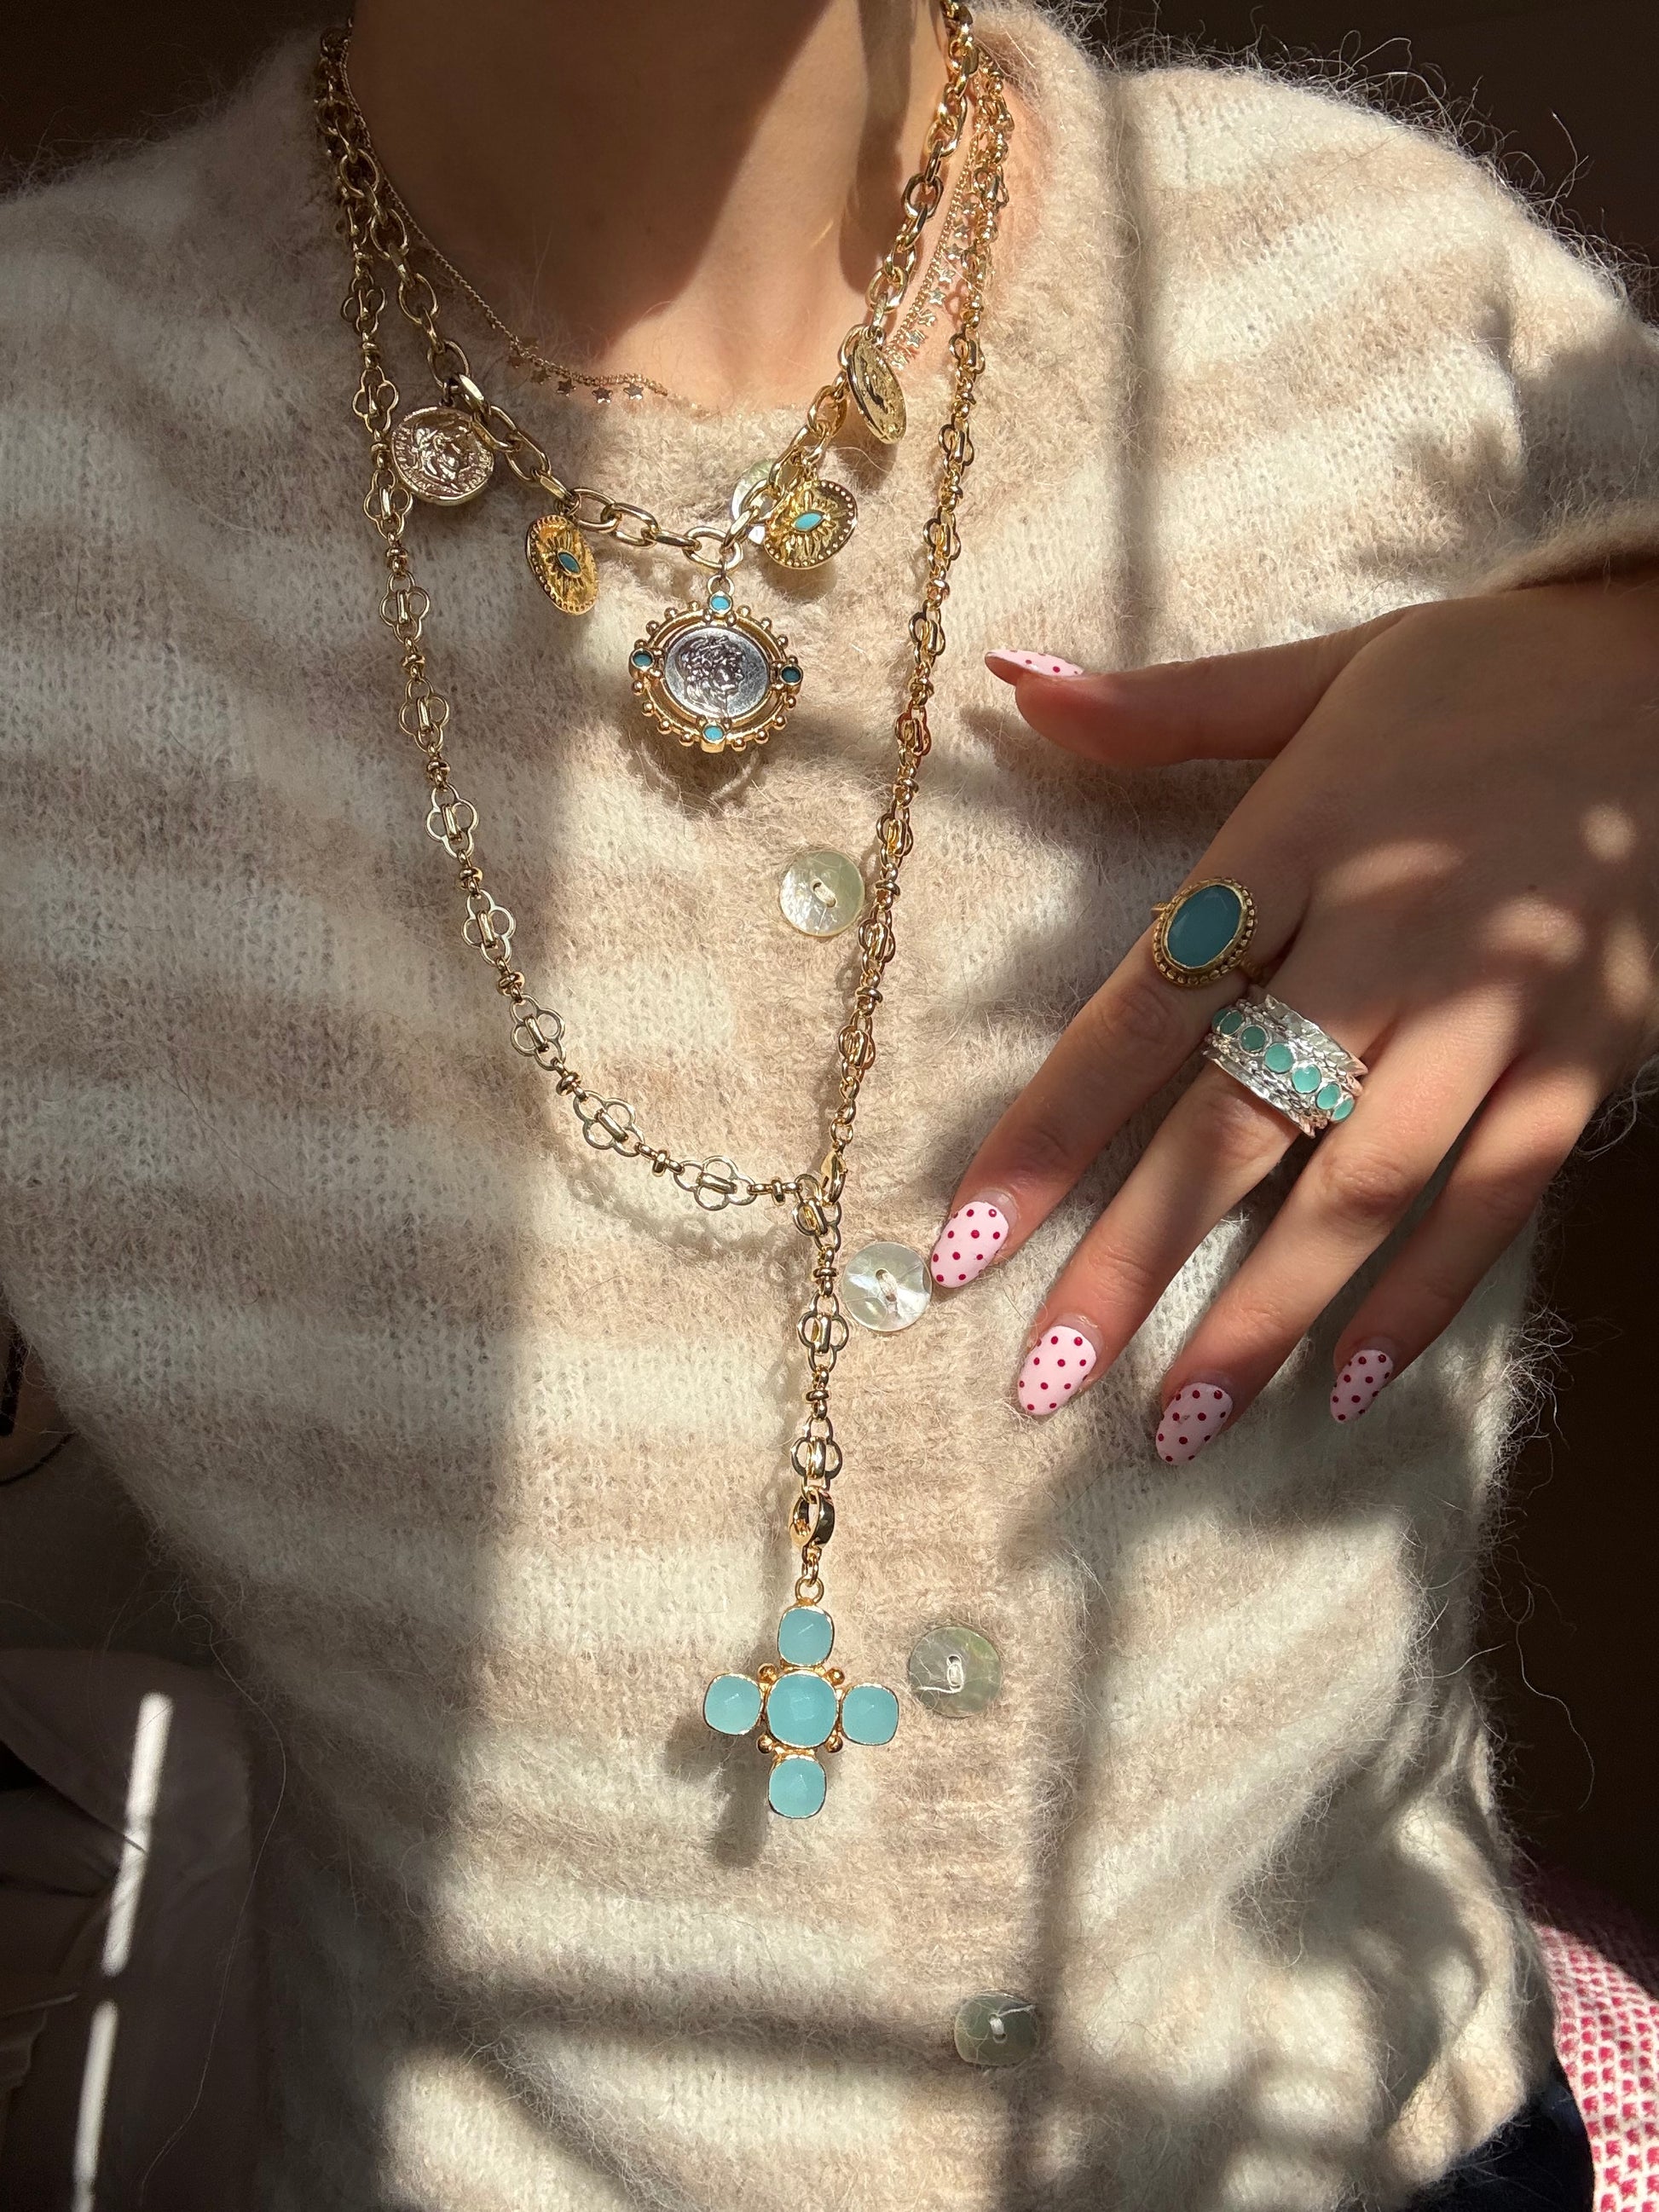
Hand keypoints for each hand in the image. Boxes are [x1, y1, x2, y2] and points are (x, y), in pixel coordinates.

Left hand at [937, 580, 1658, 1456]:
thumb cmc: (1480, 679)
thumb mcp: (1319, 671)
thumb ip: (1162, 706)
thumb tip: (1009, 684)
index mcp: (1302, 837)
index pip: (1145, 1007)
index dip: (1050, 1129)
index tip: (962, 1242)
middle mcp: (1393, 931)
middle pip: (1242, 1120)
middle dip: (1136, 1258)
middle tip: (1045, 1378)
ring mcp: (1500, 1003)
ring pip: (1368, 1184)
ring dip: (1268, 1311)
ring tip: (1178, 1422)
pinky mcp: (1589, 1052)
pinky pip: (1498, 1195)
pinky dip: (1426, 1292)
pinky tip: (1347, 1382)